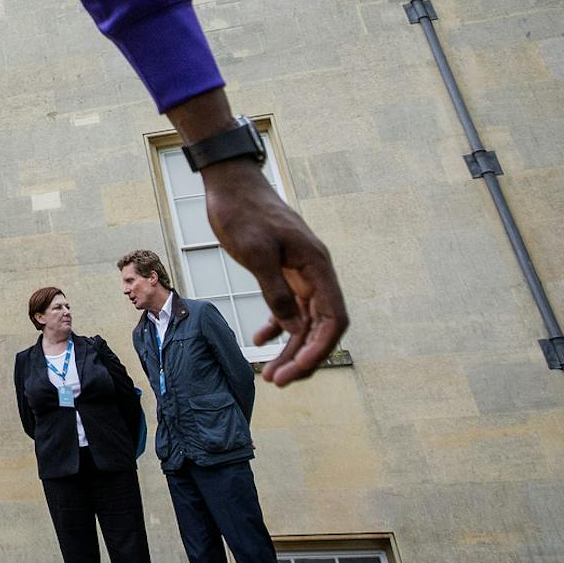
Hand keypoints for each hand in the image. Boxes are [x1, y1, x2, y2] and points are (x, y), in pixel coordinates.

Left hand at [201, 159, 348, 384]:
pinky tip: (260, 340)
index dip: (319, 350)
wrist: (230, 182)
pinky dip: (277, 325)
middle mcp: (315, 271)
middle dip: (304, 356)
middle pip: (321, 325)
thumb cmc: (241, 211)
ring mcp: (299, 271)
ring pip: (304, 320)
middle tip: (278, 380)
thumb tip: (295, 330)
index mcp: (317, 265)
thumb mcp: (255, 252)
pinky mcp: (282, 269)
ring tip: (270, 374)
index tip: (296, 372)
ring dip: (290, 348)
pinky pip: (288, 306)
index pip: (333, 319)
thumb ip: (275, 292)